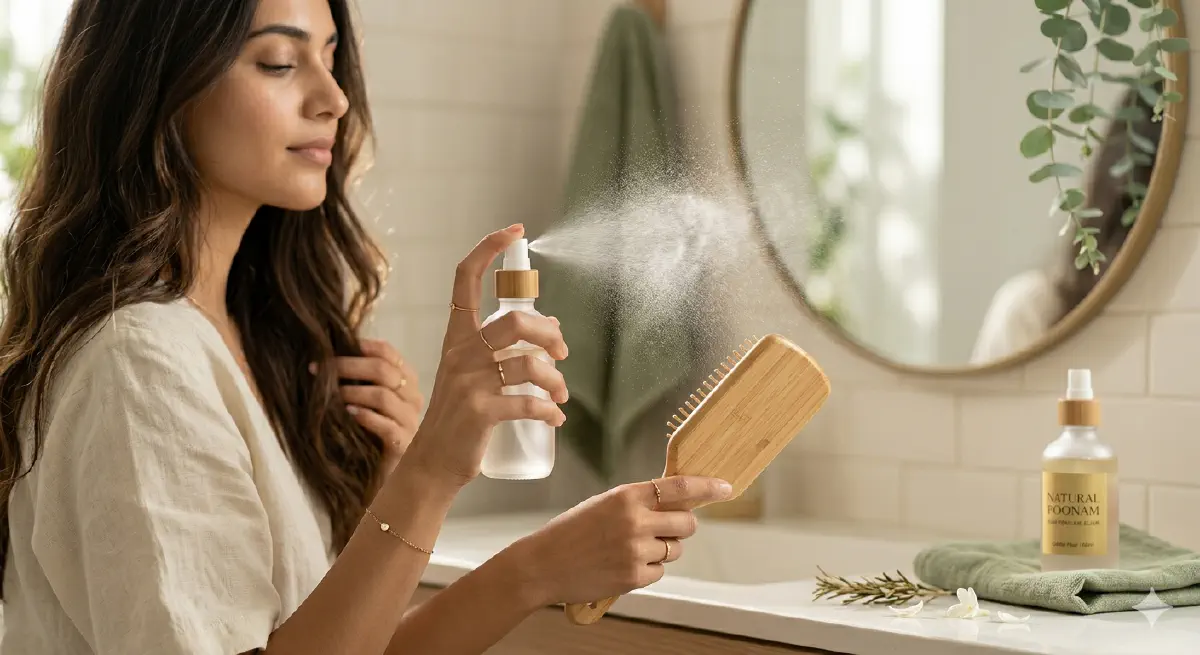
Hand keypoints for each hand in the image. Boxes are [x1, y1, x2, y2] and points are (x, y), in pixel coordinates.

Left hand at [318, 339, 423, 477]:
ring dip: (352, 392)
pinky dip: (365, 417)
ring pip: (383, 396)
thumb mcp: (368, 402)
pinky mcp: (405, 445)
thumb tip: (329, 355)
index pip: (389, 353)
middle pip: (383, 370)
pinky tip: (349, 415)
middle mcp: (413, 398)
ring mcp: (412, 422)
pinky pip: (386, 426)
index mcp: (407, 382)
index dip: (362, 346)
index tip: (334, 348)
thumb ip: (360, 380)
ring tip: (331, 395)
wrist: (389, 476)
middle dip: (347, 366)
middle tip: (319, 369)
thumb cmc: (373, 434)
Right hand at [404, 224, 569, 487]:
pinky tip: (557, 418)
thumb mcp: (476, 373)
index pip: (466, 278)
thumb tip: (552, 323)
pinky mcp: (480, 411)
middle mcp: (460, 352)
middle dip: (550, 335)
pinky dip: (550, 410)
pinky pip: (529, 403)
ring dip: (556, 380)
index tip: (514, 231)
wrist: (434, 462)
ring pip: (530, 364)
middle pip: (515, 321)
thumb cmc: (461, 415)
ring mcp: (469, 381)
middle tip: (563, 354)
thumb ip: (506, 347)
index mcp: (456, 336)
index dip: (489, 249)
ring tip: (561, 395)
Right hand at [502, 476, 733, 605]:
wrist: (542, 564)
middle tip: (665, 530)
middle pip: (687, 524)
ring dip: (662, 550)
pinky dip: (647, 570)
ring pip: (674, 550)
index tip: (726, 488)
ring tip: (631, 549)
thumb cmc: (571, 531)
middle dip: (682, 528)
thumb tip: (677, 502)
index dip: (708, 487)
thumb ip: (639, 502)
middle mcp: (635, 520)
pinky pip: (659, 572)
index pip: (680, 487)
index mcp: (627, 495)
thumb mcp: (605, 503)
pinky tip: (623, 565)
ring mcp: (635, 550)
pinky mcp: (633, 576)